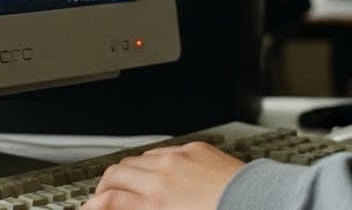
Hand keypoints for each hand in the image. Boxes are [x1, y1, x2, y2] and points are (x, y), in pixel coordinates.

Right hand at [83, 141, 244, 209]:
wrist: (260, 204)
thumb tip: (132, 207)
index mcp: (155, 204)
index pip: (106, 201)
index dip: (92, 207)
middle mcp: (162, 177)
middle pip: (114, 174)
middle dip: (103, 187)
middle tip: (104, 199)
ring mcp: (178, 158)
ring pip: (136, 158)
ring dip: (126, 173)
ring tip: (129, 186)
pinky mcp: (196, 148)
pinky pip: (163, 150)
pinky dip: (153, 162)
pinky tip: (159, 173)